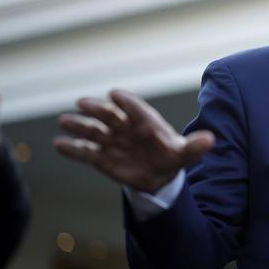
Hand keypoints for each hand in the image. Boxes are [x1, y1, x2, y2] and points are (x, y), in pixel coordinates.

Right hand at [54, 89, 214, 192]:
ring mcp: (112, 141)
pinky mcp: (102, 157)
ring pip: (94, 131)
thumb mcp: (185, 154)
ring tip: (65, 121)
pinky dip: (73, 149)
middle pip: (110, 115)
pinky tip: (59, 144)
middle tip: (82, 102)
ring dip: (80, 126)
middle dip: (97, 109)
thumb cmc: (171, 157)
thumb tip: (210, 140)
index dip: (126, 102)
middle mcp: (126, 128)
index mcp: (147, 123)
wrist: (158, 174)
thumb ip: (194, 146)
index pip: (136, 109)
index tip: (115, 94)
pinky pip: (85, 152)